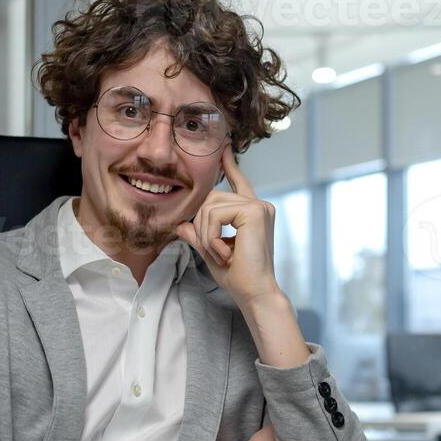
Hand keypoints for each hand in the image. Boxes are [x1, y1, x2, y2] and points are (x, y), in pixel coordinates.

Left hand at [174, 149, 281, 310]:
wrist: (253, 292)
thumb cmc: (237, 276)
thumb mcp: (211, 251)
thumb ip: (199, 233)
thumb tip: (181, 224)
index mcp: (251, 212)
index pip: (237, 182)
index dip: (229, 165)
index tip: (223, 148)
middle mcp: (259, 205)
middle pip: (211, 198)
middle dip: (202, 226)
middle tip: (214, 251)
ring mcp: (259, 206)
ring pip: (211, 206)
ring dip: (206, 234)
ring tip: (220, 254)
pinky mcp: (256, 211)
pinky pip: (216, 214)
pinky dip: (212, 236)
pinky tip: (225, 252)